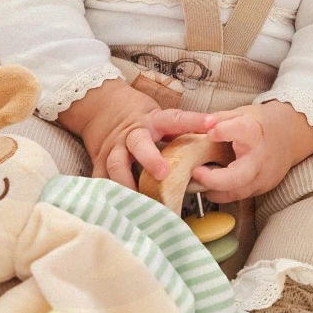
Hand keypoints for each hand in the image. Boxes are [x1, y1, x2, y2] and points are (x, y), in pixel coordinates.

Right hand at [59, 79, 215, 189]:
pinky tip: (116, 208)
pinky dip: (107, 193)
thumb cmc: (138, 114)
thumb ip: (177, 131)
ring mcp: (114, 147)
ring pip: (116, 164)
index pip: (175, 119)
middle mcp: (132, 134)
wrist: (101, 104)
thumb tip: (209, 142)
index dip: (194, 121)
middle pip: (139, 144)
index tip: (212, 124)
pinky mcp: (100, 160)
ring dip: (127, 183)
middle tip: (163, 174)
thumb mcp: (158, 116)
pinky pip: (101, 178)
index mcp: (153, 121)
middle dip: (150, 159)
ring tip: (140, 203)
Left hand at [191, 101, 312, 202]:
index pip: (241, 131)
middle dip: (214, 179)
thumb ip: (221, 118)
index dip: (223, 131)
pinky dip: (223, 193)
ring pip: (238, 192)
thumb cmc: (261, 123)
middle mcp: (260, 157)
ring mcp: (263, 175)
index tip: (210, 132)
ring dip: (214, 189)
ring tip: (198, 181)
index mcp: (255, 132)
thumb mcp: (242, 113)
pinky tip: (211, 186)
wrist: (291, 134)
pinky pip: (241, 195)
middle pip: (239, 176)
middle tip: (196, 172)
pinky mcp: (263, 187)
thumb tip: (203, 122)